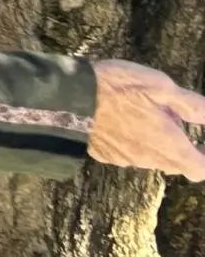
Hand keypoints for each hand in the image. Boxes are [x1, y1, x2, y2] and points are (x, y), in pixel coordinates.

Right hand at [89, 62, 204, 177]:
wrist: (66, 98)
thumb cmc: (117, 89)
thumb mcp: (160, 86)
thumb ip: (191, 105)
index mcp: (169, 146)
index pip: (201, 170)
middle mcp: (150, 159)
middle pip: (177, 164)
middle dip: (183, 149)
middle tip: (176, 123)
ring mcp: (125, 160)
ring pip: (151, 158)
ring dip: (156, 144)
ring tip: (146, 118)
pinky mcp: (104, 155)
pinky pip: (128, 153)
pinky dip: (133, 142)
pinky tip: (122, 122)